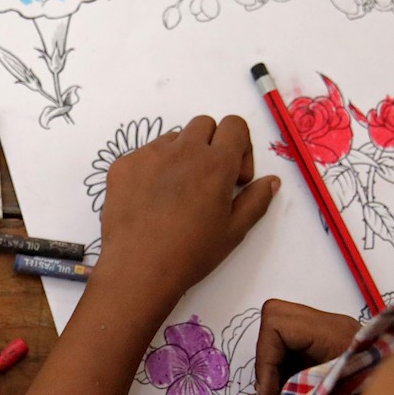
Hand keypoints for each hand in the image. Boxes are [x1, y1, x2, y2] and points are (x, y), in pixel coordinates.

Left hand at [92, 114, 278, 318]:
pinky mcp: (122, 165)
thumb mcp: (233, 232)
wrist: (137, 269)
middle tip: (206, 182)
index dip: (239, 148)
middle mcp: (183, 149)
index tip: (233, 177)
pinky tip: (149, 202)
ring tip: (175, 195)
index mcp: (216, 163)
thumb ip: (256, 200)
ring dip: (181, 156)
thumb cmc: (190, 254)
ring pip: (173, 139)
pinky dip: (152, 169)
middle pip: (204, 124)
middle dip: (211, 145)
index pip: (235, 125)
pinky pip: (144, 154)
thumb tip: (271, 181)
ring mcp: (149, 154)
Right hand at [247, 298, 360, 394]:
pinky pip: (295, 344)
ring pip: (281, 331)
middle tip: (271, 391)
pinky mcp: (331, 342)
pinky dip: (286, 368)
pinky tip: (296, 393)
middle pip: (275, 317)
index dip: (265, 361)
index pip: (277, 325)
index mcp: (333, 335)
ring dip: (274, 364)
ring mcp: (331, 331)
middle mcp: (330, 325)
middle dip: (266, 357)